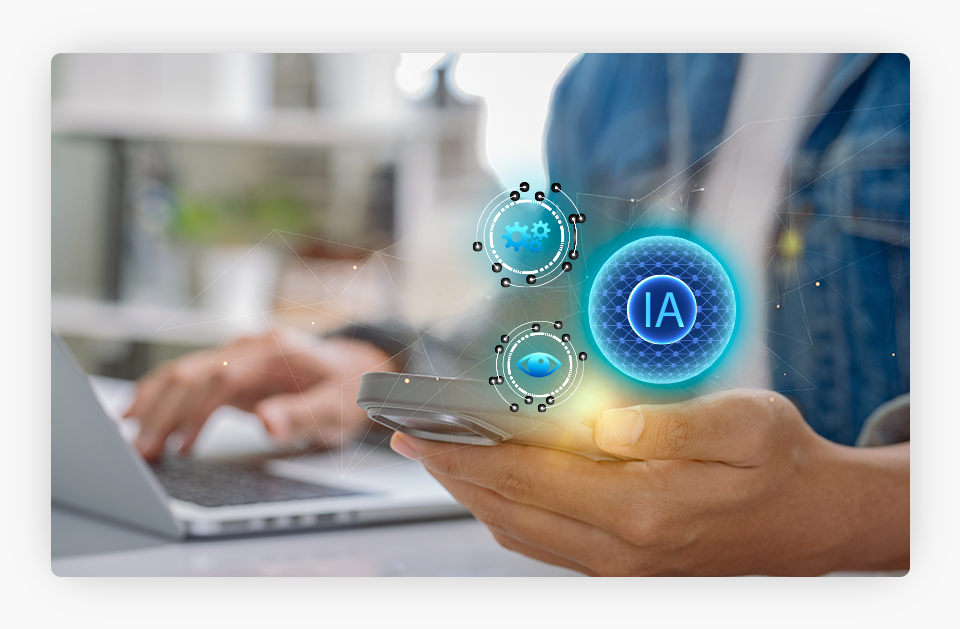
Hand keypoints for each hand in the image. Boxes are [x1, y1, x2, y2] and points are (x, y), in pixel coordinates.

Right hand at [125, 327, 394, 460]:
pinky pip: (189, 380)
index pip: (223, 379)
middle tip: (140, 450)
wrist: (359, 370)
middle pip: (194, 374)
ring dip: (154, 403)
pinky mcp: (232, 371)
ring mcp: (239, 356)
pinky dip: (161, 395)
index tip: (181, 446)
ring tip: (129, 436)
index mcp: (275, 351)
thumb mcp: (335, 409)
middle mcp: (251, 348)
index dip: (198, 413)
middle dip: (163, 411)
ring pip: (184, 373)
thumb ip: (300, 415)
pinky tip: (138, 414)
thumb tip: (266, 424)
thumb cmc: (348, 391)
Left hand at [389, 389, 908, 575]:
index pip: (528, 478)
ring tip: (441, 459)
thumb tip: (597, 421)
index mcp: (645, 508)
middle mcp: (623, 550)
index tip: (422, 432)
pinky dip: (508, 515)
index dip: (467, 454)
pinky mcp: (625, 571)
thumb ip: (668, 424)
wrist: (816, 523)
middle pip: (510, 512)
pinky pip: (546, 547)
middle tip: (410, 440)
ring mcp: (621, 568)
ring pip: (520, 534)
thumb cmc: (781, 463)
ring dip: (473, 497)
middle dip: (453, 475)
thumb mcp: (743, 424)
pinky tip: (496, 489)